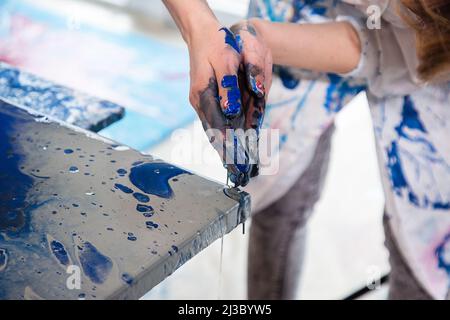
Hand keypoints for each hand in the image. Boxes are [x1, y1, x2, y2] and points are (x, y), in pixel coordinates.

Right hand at [187, 19, 254, 185]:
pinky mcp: (205, 101)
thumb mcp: (226, 62)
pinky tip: (229, 149)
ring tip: (237, 169)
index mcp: (204, 95)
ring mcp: (201, 103)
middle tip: (240, 176)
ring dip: (226, 151)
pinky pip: (215, 125)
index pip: (219, 128)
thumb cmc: (216, 44)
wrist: (202, 34)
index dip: (230, 147)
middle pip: (216, 135)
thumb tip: (233, 114)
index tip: (239, 165)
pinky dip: (224, 139)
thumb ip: (229, 88)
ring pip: (215, 133)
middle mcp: (201, 103)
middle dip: (229, 157)